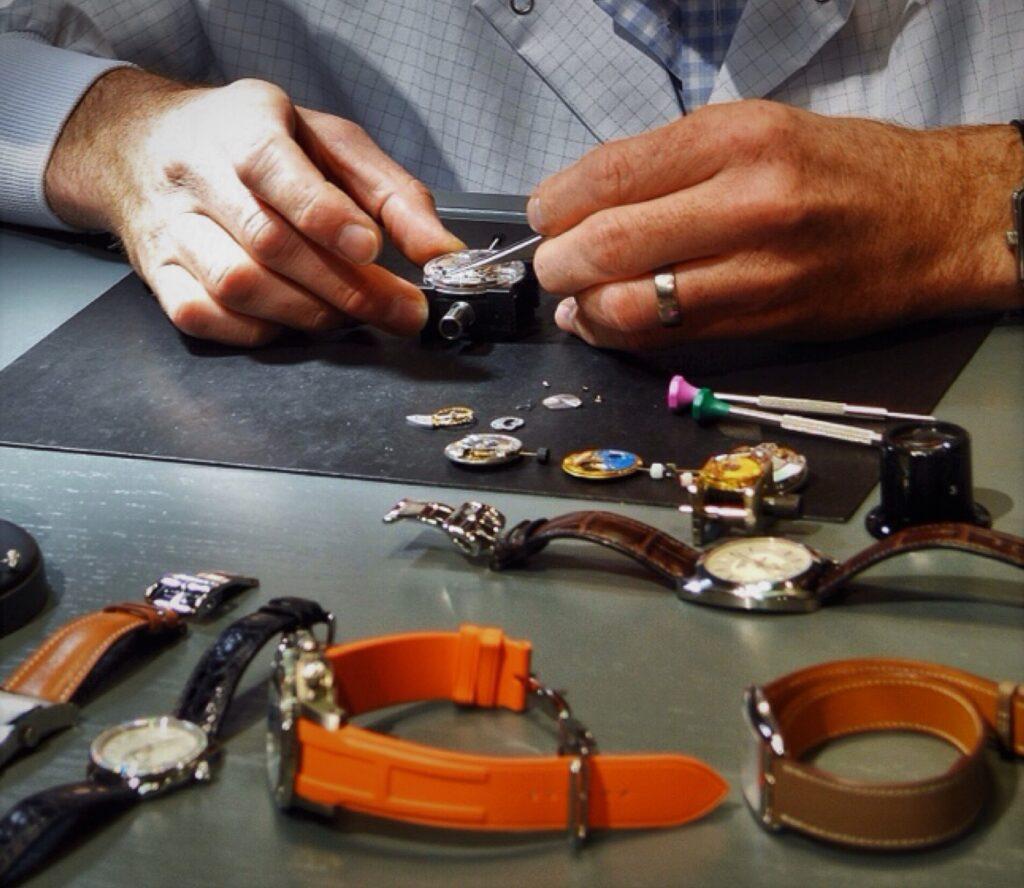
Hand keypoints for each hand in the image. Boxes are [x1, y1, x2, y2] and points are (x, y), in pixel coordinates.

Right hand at [45, 69, 462, 344]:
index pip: (274, 167)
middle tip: (401, 311)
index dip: (324, 214)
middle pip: (269, 241)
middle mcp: (195, 174)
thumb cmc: (252, 141)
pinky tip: (293, 322)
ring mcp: (170, 228)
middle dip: (346, 287)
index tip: (370, 247)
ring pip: (237, 285)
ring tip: (352, 315)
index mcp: (242, 125)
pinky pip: (204, 317)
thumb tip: (441, 253)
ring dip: (309, 312)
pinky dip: (258, 331)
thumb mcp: (330, 142)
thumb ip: (392, 193)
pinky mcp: (157, 274)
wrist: (144, 144)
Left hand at [528, 101, 1022, 348]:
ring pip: (635, 304)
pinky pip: (672, 337)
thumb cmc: (840, 169)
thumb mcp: (756, 131)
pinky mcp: (767, 320)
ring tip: (575, 303)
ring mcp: (759, 267)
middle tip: (551, 267)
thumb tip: (583, 205)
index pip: (611, 174)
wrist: (933, 219)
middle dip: (559, 264)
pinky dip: (622, 334)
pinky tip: (608, 323)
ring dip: (584, 310)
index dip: (558, 204)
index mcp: (737, 137)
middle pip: (612, 243)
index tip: (543, 216)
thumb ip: (670, 165)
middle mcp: (748, 200)